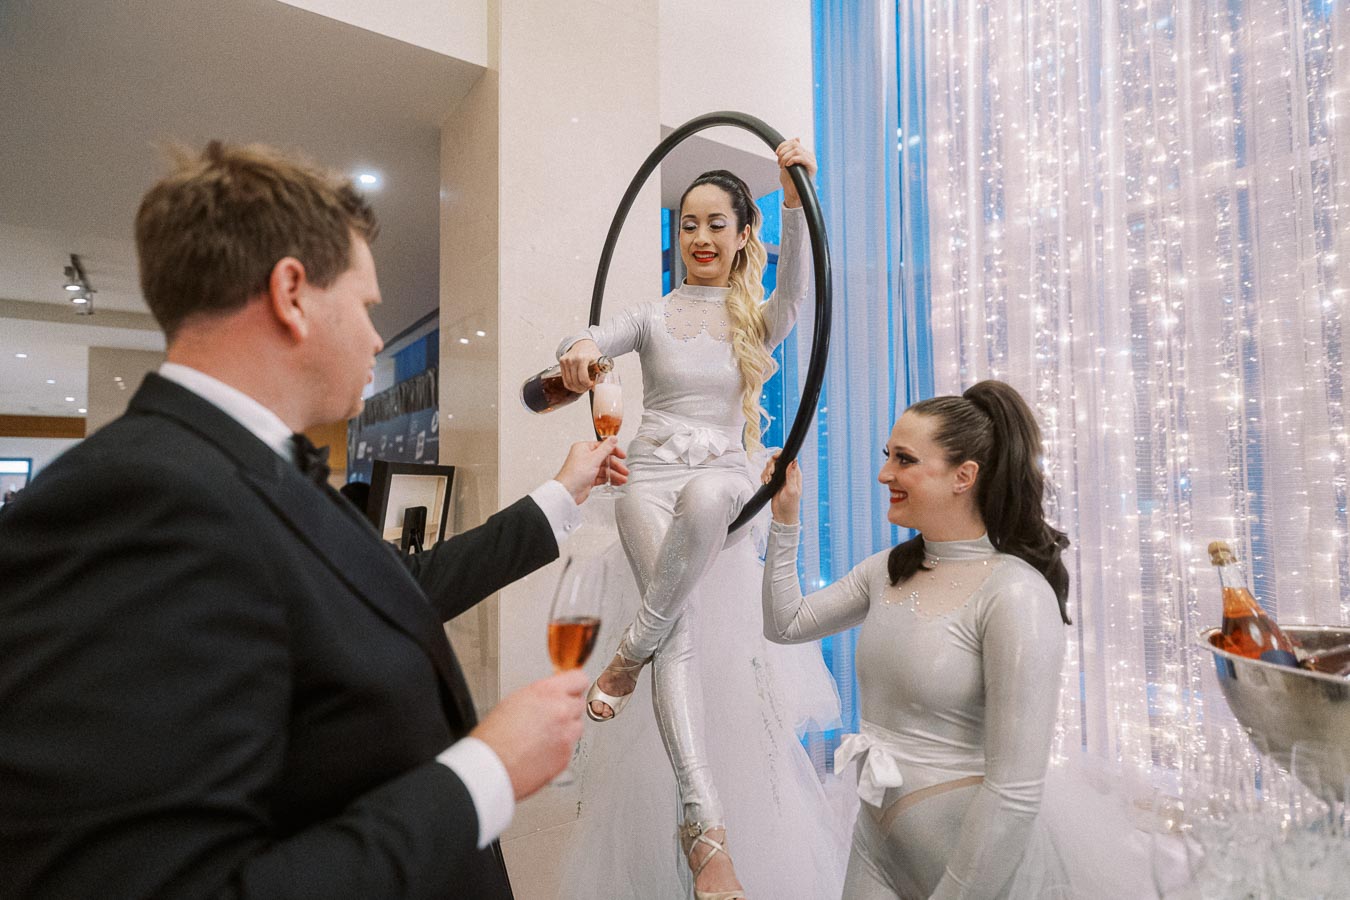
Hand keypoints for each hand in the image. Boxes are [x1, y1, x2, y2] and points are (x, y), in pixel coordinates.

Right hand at [470, 669, 588, 799]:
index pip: (579, 679)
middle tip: (550, 718)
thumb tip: (551, 698)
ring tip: (542, 737)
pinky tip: (541, 752)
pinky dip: (559, 750)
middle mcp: (561, 710)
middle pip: (579, 704)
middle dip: (567, 709)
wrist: (491, 766)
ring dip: (566, 730)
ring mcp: (566, 734)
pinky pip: (570, 748)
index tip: (572, 691)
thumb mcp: (515, 701)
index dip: (574, 686)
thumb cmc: (494, 736)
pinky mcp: (566, 756)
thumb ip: (541, 696)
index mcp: (547, 691)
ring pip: (577, 727)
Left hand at [553, 438, 628, 503]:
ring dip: (614, 474)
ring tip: (622, 479)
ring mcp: (586, 468)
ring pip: (604, 469)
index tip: (622, 455)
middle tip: (624, 470)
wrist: (568, 492)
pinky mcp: (588, 478)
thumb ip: (606, 448)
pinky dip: (609, 479)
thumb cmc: (575, 474)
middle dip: (616, 465)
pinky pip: (601, 477)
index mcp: (584, 448)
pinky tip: (616, 482)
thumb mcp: (594, 458)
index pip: (602, 446)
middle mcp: (585, 457)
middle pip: (605, 459)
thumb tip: (612, 438)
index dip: (614, 451)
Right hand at [560, 339, 601, 391]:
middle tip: (587, 388)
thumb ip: (601, 374)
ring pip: (569, 383)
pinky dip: (571, 385)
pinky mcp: (561, 362)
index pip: (583, 378)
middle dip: (582, 388)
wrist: (583, 343)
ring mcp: (565, 361)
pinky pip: (565, 379)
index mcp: (582, 359)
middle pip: (575, 382)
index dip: (588, 385)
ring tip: (582, 388)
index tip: (592, 385)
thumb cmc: (592, 353)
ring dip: (576, 388)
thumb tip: (596, 388)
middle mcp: (572, 359)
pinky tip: (577, 385)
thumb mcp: (600, 362)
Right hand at [761, 452, 801, 523]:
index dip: (780, 455)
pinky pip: (766, 474)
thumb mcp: (791, 490)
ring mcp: (780, 477)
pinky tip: (764, 482)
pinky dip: (763, 476)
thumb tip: (794, 460)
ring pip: (770, 467)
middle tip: (770, 474)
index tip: (774, 459)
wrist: (783, 515)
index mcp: (795, 473)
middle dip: (770, 465)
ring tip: (766, 480)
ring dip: (766, 471)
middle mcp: (788, 473)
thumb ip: (791, 475)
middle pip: (777, 460)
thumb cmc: (790, 504)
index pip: (788, 458)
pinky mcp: (773, 482)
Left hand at [776, 138, 816, 208]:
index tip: (776, 152)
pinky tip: (788, 166)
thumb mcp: (787, 162)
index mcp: (804, 153)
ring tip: (782, 165)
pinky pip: (802, 157)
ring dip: (786, 157)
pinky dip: (792, 160)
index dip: (783, 145)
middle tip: (779, 162)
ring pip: (797, 150)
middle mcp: (809, 155)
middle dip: (783, 152)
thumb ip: (791, 151)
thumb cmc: (790, 179)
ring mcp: (812, 161)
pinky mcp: (812, 167)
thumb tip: (797, 138)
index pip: (794, 142)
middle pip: (795, 145)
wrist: (793, 193)